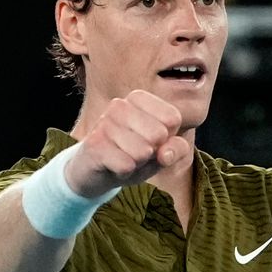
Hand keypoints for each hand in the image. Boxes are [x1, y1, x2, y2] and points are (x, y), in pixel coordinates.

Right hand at [65, 90, 190, 196]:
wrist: (94, 172)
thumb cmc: (134, 156)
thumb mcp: (162, 153)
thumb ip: (177, 149)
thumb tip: (165, 153)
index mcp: (139, 99)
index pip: (173, 118)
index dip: (168, 139)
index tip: (152, 140)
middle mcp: (120, 105)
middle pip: (159, 134)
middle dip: (153, 152)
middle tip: (137, 153)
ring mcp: (104, 123)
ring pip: (143, 152)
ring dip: (138, 163)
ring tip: (124, 158)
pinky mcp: (94, 145)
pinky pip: (127, 165)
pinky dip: (125, 172)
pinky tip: (113, 166)